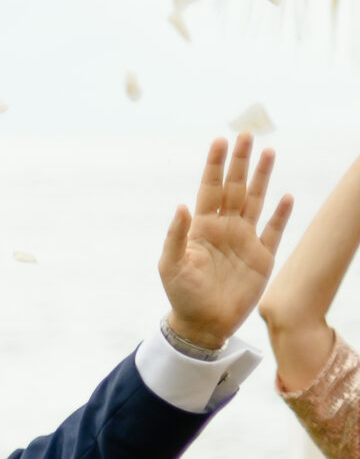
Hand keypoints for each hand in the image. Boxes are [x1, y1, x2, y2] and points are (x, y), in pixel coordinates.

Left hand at [159, 133, 293, 348]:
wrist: (203, 323)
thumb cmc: (182, 294)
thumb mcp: (172, 265)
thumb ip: (176, 235)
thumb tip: (181, 206)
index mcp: (202, 228)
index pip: (210, 189)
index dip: (215, 165)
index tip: (220, 141)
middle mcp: (224, 229)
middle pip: (235, 188)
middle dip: (240, 162)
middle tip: (246, 135)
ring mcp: (244, 240)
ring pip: (256, 201)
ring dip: (262, 178)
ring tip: (268, 152)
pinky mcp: (262, 257)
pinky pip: (274, 230)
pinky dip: (281, 214)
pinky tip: (286, 196)